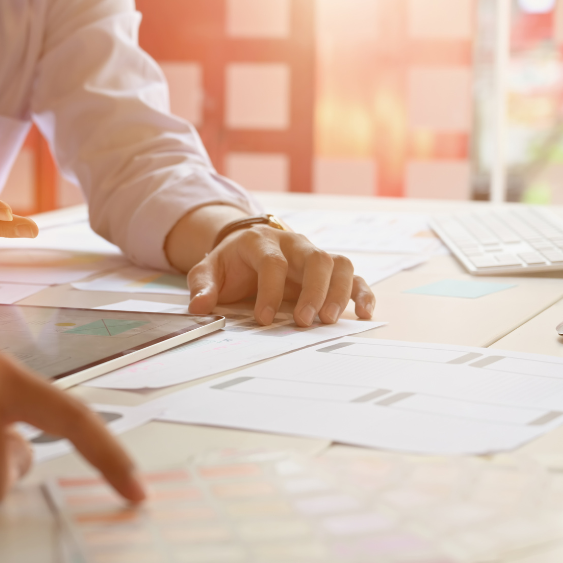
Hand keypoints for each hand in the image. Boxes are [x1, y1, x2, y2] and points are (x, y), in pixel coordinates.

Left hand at [166, 205, 375, 326]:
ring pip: (339, 264)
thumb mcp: (209, 271)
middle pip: (315, 258)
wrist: (245, 248)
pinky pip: (353, 276)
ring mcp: (313, 255)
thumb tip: (199, 306)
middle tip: (304, 321)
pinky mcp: (328, 270)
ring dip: (338, 293)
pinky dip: (362, 293)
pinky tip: (363, 313)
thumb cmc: (230, 263)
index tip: (262, 319)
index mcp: (261, 242)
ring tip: (329, 321)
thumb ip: (203, 286)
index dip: (269, 291)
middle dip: (313, 292)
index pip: (272, 262)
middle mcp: (293, 244)